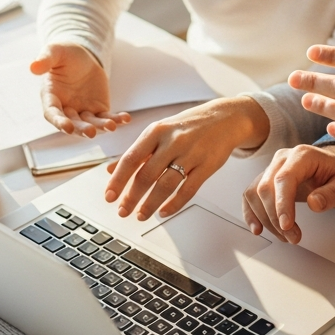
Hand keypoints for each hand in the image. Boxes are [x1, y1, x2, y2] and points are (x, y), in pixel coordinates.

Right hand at [30, 43, 129, 137]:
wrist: (83, 57)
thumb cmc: (65, 54)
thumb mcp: (55, 52)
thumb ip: (45, 59)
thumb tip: (33, 66)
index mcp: (51, 98)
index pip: (52, 114)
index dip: (59, 122)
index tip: (67, 127)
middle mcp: (65, 109)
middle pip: (73, 124)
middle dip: (82, 129)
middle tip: (91, 132)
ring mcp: (83, 111)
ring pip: (91, 124)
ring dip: (100, 127)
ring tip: (112, 126)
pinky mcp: (98, 110)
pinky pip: (107, 117)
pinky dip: (116, 120)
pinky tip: (126, 119)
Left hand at [104, 96, 270, 220]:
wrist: (224, 118)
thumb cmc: (188, 126)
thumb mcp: (159, 132)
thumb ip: (136, 152)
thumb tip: (110, 170)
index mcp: (156, 131)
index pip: (131, 158)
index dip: (118, 180)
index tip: (109, 196)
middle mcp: (173, 141)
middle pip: (147, 174)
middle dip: (132, 197)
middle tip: (123, 211)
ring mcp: (191, 154)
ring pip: (166, 184)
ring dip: (150, 204)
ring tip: (141, 215)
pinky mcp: (207, 165)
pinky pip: (188, 190)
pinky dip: (174, 204)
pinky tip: (164, 212)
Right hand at [242, 144, 334, 243]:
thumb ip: (332, 194)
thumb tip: (314, 203)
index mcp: (302, 155)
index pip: (284, 179)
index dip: (282, 204)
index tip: (287, 226)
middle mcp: (283, 159)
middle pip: (266, 188)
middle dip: (275, 217)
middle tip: (292, 237)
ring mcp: (272, 168)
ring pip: (255, 194)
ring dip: (266, 219)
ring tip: (285, 236)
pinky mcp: (266, 180)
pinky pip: (250, 195)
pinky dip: (251, 213)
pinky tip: (258, 229)